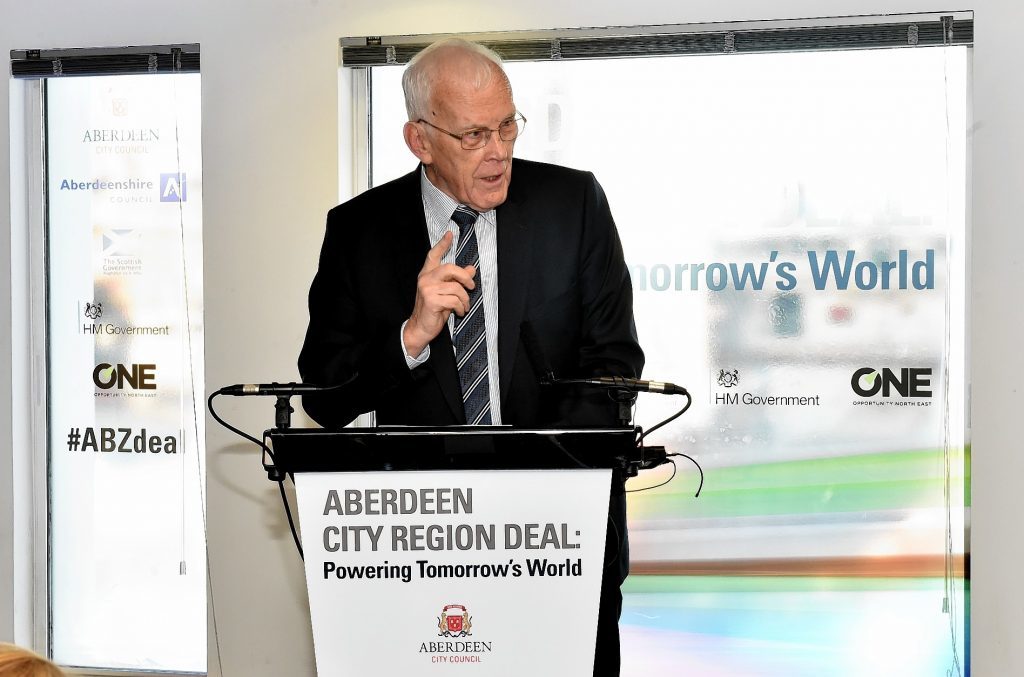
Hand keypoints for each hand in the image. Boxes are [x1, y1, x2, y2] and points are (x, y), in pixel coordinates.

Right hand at [403, 231, 475, 356]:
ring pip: (456, 288)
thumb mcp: (447, 292)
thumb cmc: (433, 310)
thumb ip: (457, 280)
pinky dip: (461, 307)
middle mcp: (426, 279)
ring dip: (465, 299)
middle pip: (450, 268)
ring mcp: (427, 289)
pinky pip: (454, 300)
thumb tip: (471, 269)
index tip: (449, 234)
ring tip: (464, 306)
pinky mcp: (431, 300)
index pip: (433, 255)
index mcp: (427, 274)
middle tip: (471, 287)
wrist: (421, 328)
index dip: (442, 244)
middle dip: (465, 277)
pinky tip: (459, 312)